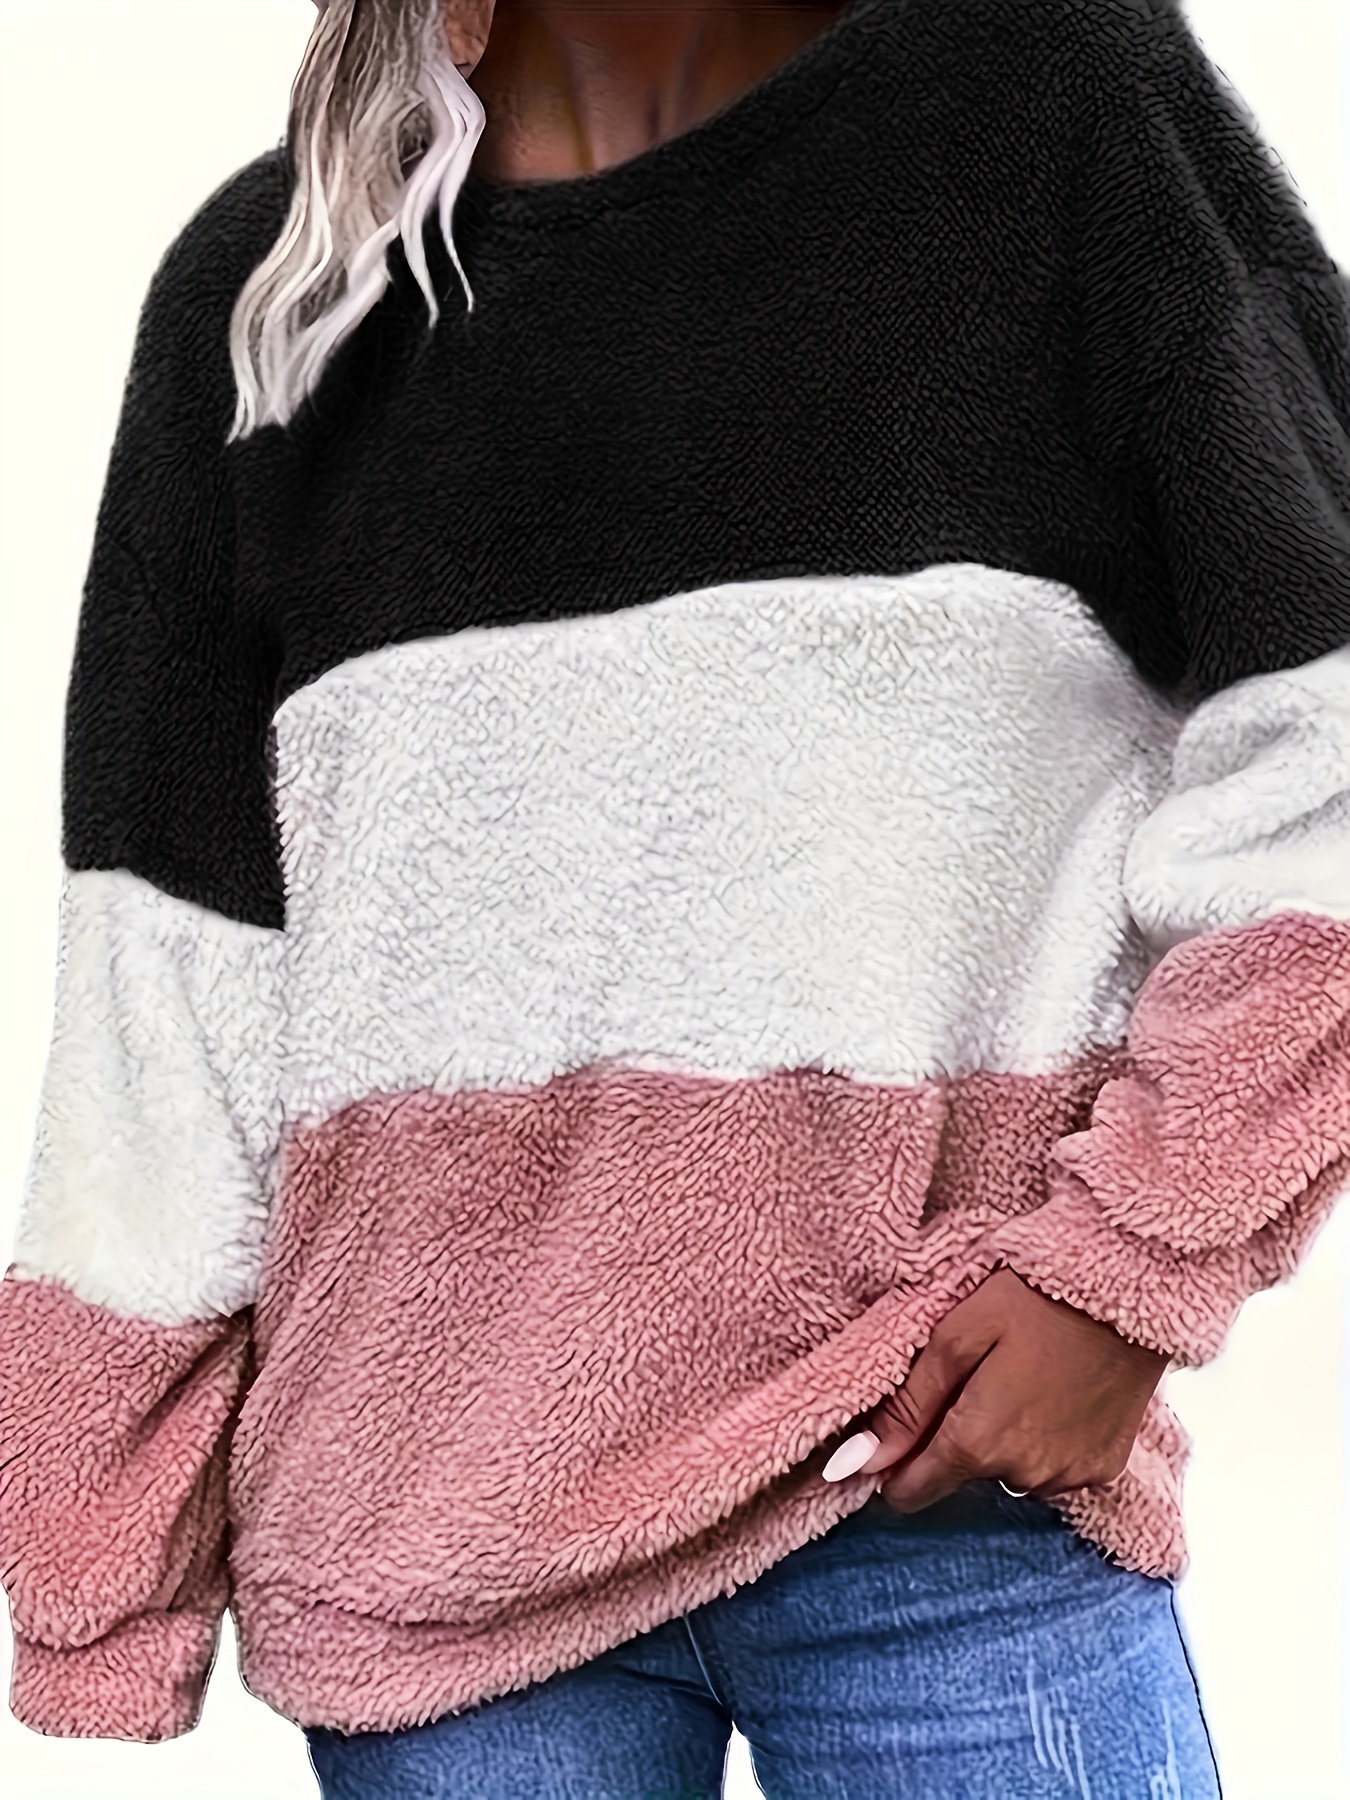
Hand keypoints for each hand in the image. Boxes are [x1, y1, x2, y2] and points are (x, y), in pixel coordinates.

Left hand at [822, 1270, 1169, 1509]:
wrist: (1128, 1286)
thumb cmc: (1033, 1296)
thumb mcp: (955, 1335)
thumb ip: (907, 1406)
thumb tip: (857, 1462)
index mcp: (979, 1443)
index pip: (913, 1492)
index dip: (895, 1465)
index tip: (897, 1432)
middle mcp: (1023, 1474)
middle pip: (961, 1477)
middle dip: (954, 1437)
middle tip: (972, 1376)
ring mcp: (1069, 1476)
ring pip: (1007, 1474)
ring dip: (1001, 1442)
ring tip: (1017, 1379)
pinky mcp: (1104, 1468)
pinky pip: (1053, 1471)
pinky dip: (1044, 1442)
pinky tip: (1053, 1394)